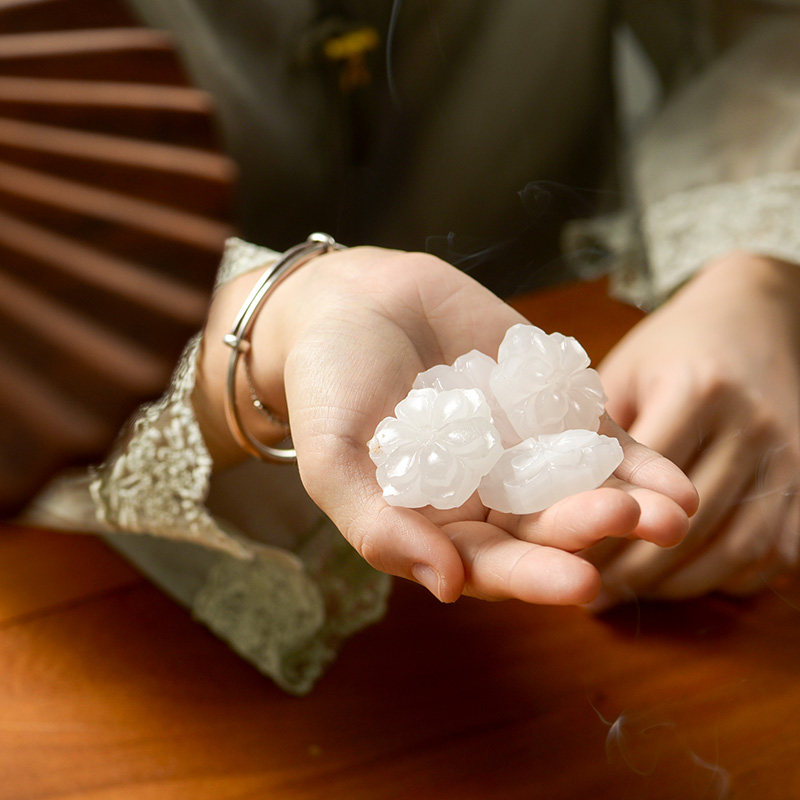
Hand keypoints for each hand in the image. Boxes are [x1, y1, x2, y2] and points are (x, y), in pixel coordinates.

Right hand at [197, 246, 696, 603]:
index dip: (532, 577)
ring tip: (672, 514)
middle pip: (543, 530)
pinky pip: (596, 439)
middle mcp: (485, 497)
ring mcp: (522, 451)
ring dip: (629, 506)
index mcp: (434, 523)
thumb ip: (375, 523)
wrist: (354, 302)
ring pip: (579, 489)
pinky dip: (635, 460)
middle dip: (585, 530)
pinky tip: (673, 480)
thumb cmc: (328, 381)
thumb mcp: (332, 455)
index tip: (579, 582)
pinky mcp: (549, 406)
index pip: (488, 566)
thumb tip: (444, 585)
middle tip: (624, 520)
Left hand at [585, 252, 799, 606]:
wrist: (756, 312)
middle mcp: (752, 425)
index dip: (604, 530)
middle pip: (693, 524)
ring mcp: (791, 454)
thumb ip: (598, 429)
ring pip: (740, 547)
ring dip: (685, 586)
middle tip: (594, 594)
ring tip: (635, 597)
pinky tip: (693, 582)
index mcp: (697, 391)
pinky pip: (780, 548)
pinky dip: (736, 576)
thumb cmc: (675, 344)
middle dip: (639, 571)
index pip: (645, 483)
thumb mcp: (625, 369)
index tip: (565, 560)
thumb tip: (562, 503)